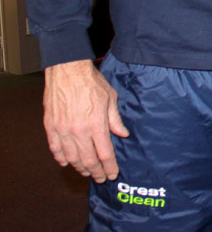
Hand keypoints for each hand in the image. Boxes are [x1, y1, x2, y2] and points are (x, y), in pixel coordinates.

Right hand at [43, 59, 129, 182]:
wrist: (68, 71)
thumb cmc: (91, 82)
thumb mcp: (110, 98)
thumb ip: (115, 119)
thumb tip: (122, 134)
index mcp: (96, 124)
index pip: (105, 154)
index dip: (110, 167)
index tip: (113, 174)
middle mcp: (79, 131)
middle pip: (88, 161)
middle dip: (96, 172)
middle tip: (101, 178)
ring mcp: (63, 131)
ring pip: (71, 158)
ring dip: (80, 168)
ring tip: (87, 172)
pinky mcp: (51, 127)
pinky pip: (55, 149)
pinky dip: (61, 158)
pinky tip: (67, 162)